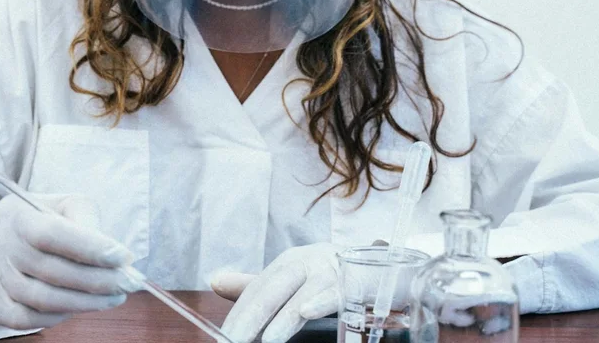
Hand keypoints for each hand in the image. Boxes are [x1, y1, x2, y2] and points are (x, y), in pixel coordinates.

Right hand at [0, 194, 138, 329]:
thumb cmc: (34, 221)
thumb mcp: (59, 205)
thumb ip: (85, 220)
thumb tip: (113, 253)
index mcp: (16, 215)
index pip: (53, 234)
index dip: (90, 248)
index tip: (123, 257)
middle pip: (53, 271)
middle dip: (98, 280)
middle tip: (129, 283)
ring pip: (43, 300)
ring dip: (85, 302)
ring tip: (113, 297)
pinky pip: (27, 319)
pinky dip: (58, 316)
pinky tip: (78, 307)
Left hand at [212, 243, 345, 342]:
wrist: (382, 266)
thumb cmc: (331, 276)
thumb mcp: (292, 280)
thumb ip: (256, 285)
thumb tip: (215, 281)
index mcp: (288, 262)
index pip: (257, 288)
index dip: (240, 312)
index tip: (225, 334)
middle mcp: (306, 262)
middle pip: (273, 287)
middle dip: (252, 315)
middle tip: (234, 338)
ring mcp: (330, 271)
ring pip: (302, 292)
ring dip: (284, 316)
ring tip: (267, 339)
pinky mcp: (355, 281)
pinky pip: (336, 292)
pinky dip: (321, 301)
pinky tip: (307, 311)